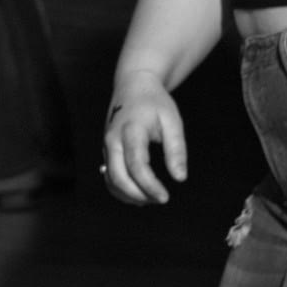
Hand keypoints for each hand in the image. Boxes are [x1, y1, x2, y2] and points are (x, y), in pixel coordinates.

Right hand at [103, 71, 185, 203]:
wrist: (132, 87)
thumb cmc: (155, 103)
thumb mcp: (172, 121)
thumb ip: (176, 150)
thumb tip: (180, 178)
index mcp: (131, 130)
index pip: (136, 165)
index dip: (149, 185)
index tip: (165, 197)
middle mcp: (113, 140)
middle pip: (117, 176)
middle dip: (138, 194)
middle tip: (160, 199)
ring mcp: (107, 147)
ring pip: (110, 180)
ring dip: (129, 195)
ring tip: (152, 198)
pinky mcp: (106, 152)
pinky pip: (109, 177)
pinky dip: (121, 190)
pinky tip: (140, 194)